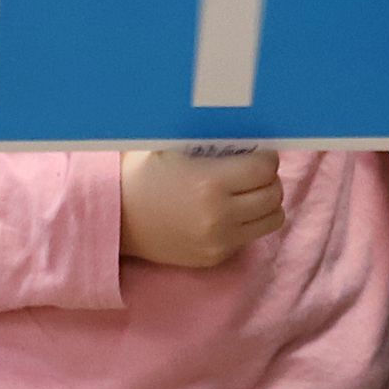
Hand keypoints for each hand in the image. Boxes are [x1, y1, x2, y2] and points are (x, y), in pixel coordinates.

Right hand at [117, 146, 285, 268]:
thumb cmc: (143, 176)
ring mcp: (217, 242)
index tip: (256, 154)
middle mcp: (219, 216)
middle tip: (252, 172)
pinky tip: (228, 212)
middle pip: (274, 195)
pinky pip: (250, 237)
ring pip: (272, 219)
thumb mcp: (174, 147)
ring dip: (265, 203)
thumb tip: (249, 130)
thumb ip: (213, 140)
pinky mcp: (213, 259)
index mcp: (210, 183)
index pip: (265, 169)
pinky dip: (248, 223)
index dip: (265, 158)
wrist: (115, 221)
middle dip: (268, 179)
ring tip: (246, 193)